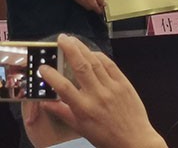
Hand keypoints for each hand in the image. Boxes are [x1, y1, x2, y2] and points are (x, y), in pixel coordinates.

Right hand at [40, 35, 166, 147]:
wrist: (134, 140)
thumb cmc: (106, 137)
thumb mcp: (81, 128)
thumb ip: (62, 112)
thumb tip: (45, 102)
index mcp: (84, 109)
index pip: (63, 88)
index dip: (51, 75)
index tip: (42, 67)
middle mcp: (97, 95)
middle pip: (80, 67)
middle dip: (69, 49)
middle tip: (61, 39)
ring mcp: (111, 87)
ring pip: (94, 62)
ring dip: (82, 48)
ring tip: (73, 40)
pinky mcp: (123, 83)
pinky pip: (110, 64)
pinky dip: (99, 56)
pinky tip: (91, 51)